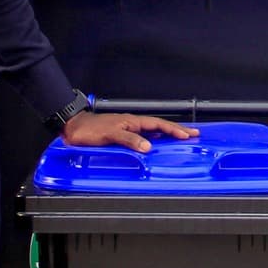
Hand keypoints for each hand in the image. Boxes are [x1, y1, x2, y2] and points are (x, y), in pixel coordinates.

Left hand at [62, 110, 197, 150]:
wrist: (74, 128)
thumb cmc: (90, 129)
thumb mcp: (111, 134)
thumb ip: (130, 139)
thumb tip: (148, 147)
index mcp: (133, 121)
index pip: (158, 125)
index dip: (173, 130)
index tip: (187, 134)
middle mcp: (132, 124)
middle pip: (159, 127)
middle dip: (176, 130)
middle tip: (193, 133)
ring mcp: (128, 129)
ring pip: (152, 132)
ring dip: (167, 135)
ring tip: (180, 138)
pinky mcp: (122, 136)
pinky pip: (143, 138)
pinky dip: (153, 141)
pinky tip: (156, 145)